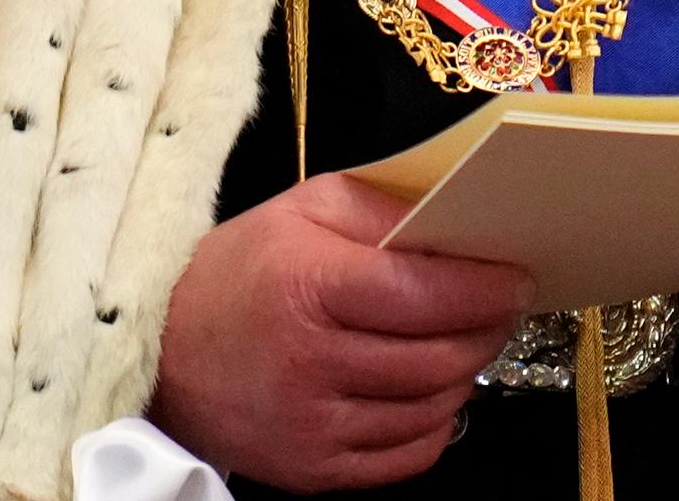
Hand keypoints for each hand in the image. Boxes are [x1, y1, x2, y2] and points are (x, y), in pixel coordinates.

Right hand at [149, 173, 531, 490]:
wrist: (162, 353)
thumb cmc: (239, 272)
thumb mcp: (300, 212)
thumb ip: (381, 209)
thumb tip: (458, 224)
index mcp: (306, 285)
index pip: (422, 292)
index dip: (483, 287)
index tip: (516, 278)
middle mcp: (309, 361)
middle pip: (437, 355)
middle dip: (484, 329)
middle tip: (498, 308)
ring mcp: (311, 424)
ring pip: (431, 407)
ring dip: (463, 374)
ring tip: (462, 343)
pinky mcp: (314, 469)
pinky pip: (408, 456)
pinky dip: (435, 423)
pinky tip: (429, 390)